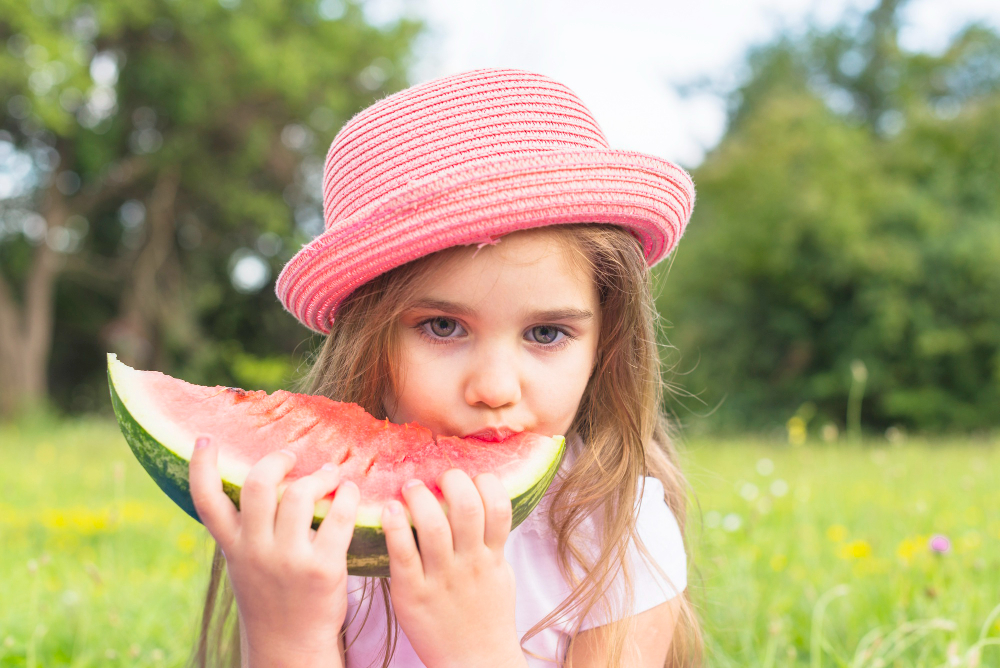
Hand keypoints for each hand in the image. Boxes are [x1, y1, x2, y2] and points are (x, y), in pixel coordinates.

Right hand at [189, 436, 358, 666]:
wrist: (292, 647)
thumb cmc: (274, 597)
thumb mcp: (246, 565)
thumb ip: (247, 529)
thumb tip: (262, 482)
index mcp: (233, 547)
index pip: (205, 502)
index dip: (200, 466)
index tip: (205, 438)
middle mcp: (255, 550)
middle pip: (259, 485)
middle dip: (277, 461)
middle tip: (293, 458)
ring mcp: (288, 560)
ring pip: (300, 494)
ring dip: (321, 475)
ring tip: (332, 473)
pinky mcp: (322, 568)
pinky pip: (338, 517)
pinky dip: (348, 496)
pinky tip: (351, 491)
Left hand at [381, 469, 525, 667]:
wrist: (475, 662)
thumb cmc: (485, 616)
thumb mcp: (499, 574)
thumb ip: (491, 541)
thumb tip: (483, 502)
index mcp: (492, 556)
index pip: (497, 506)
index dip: (485, 483)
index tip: (471, 477)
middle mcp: (469, 563)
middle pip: (466, 507)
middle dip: (452, 480)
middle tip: (439, 477)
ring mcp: (441, 579)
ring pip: (433, 525)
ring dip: (420, 497)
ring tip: (411, 487)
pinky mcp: (412, 594)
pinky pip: (403, 554)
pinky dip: (396, 527)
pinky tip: (389, 510)